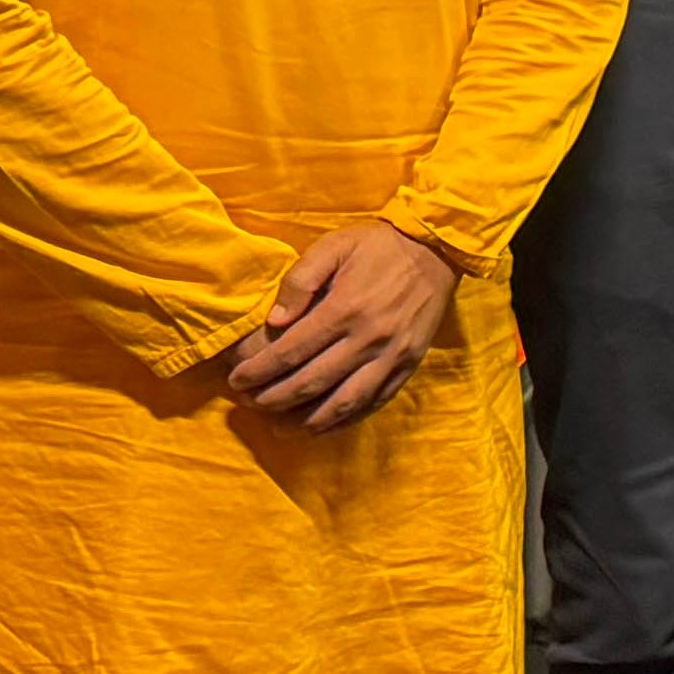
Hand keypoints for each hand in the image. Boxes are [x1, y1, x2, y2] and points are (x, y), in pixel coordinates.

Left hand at [229, 223, 459, 430]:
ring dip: (307, 420)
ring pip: (343, 401)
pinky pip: (374, 402)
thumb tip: (275, 320)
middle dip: (273, 398)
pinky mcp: (407, 365)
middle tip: (248, 403)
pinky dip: (345, 420)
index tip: (236, 380)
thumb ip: (301, 280)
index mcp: (345, 308)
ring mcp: (390, 356)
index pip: (291, 351)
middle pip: (312, 382)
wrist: (437, 251)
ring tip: (279, 427)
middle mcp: (368, 339)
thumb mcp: (335, 246)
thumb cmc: (379, 246)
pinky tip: (322, 427)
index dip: (259, 370)